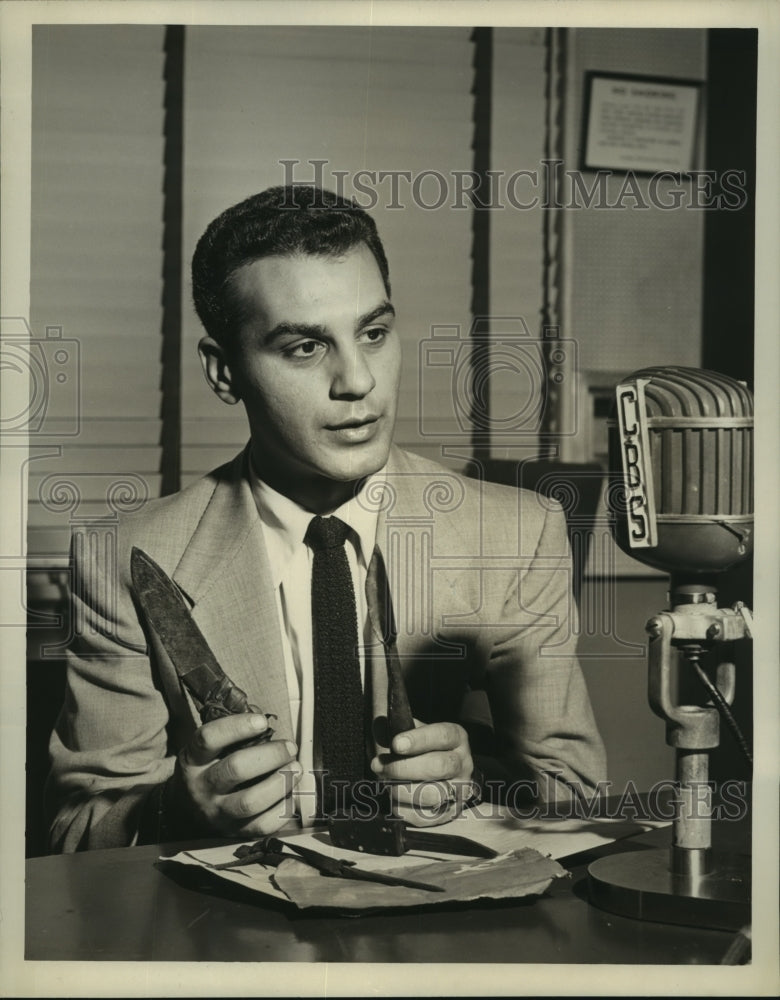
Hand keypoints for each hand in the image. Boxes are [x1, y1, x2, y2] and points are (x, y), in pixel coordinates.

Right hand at [169, 712, 301, 836]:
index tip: (263, 721)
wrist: (188, 808)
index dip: (237, 727)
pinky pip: (262, 825)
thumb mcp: (209, 748)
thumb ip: (234, 733)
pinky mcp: (234, 832)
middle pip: (236, 769)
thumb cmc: (210, 767)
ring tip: (296, 768)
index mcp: (194, 759)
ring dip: (280, 783)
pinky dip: (282, 808)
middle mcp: (202, 787)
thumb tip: (264, 719)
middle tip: (290, 747)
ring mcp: (217, 813)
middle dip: (270, 755)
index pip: (209, 738)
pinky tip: (290, 793)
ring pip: (250, 802)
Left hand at [370, 721, 473, 825]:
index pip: (443, 736)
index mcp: (456, 739)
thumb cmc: (423, 751)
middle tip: (378, 765)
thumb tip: (381, 724)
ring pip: (432, 795)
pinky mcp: (448, 814)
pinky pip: (422, 816)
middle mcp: (462, 764)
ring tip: (383, 782)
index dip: (419, 739)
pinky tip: (392, 797)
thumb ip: (398, 727)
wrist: (442, 778)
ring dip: (400, 789)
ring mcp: (459, 791)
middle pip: (439, 766)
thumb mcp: (415, 732)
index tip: (396, 743)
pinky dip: (402, 807)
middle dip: (403, 767)